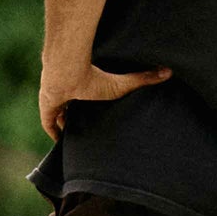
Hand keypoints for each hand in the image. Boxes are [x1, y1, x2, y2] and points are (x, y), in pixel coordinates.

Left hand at [39, 64, 171, 141]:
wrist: (67, 73)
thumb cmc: (94, 76)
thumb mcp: (122, 84)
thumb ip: (144, 78)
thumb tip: (170, 71)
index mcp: (84, 85)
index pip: (87, 97)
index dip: (92, 106)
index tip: (99, 114)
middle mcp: (69, 92)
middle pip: (73, 107)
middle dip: (78, 116)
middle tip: (88, 130)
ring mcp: (55, 100)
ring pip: (60, 115)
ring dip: (66, 124)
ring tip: (76, 140)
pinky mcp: (46, 108)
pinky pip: (49, 124)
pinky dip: (54, 133)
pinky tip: (61, 144)